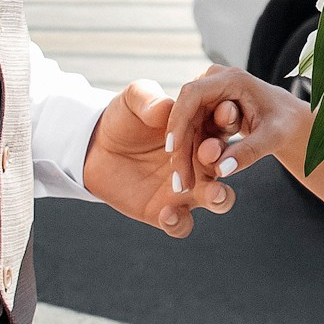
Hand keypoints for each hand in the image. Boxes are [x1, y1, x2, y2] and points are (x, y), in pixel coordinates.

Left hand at [84, 81, 238, 236]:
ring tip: (213, 193)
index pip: (222, 126)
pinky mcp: (166, 212)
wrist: (96, 147)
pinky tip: (167, 212)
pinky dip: (179, 222)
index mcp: (201, 131)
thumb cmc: (123, 118)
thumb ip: (148, 98)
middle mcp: (201, 163)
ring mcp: (187, 190)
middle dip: (228, 161)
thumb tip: (165, 108)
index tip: (225, 112)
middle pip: (227, 165)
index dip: (226, 119)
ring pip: (217, 200)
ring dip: (220, 197)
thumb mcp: (133, 99)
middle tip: (212, 154)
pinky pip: (182, 224)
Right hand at [162, 66, 309, 196]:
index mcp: (231, 79)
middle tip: (180, 180)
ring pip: (186, 126)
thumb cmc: (285, 124)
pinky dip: (192, 154)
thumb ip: (249, 152)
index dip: (178, 120)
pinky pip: (192, 132)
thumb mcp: (273, 138)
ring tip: (185, 185)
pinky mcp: (206, 109)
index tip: (172, 150)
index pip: (193, 95)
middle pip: (185, 113)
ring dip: (184, 155)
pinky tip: (191, 178)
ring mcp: (208, 95)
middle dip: (180, 147)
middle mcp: (215, 81)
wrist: (289, 121)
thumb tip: (220, 170)